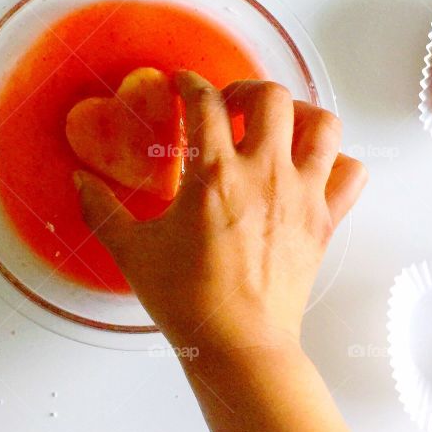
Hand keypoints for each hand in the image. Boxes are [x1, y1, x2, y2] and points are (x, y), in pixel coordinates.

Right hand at [74, 71, 366, 355]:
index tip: (184, 84)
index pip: (205, 102)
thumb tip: (79, 182)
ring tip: (276, 126)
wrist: (239, 347)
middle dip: (247, 89)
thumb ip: (102, 209)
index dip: (191, 83)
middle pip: (271, 96)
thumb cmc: (187, 301)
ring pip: (322, 124)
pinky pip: (351, 173)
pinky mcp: (325, 220)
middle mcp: (264, 175)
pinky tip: (311, 168)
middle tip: (229, 106)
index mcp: (214, 175)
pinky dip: (336, 162)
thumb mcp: (133, 251)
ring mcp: (301, 195)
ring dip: (299, 114)